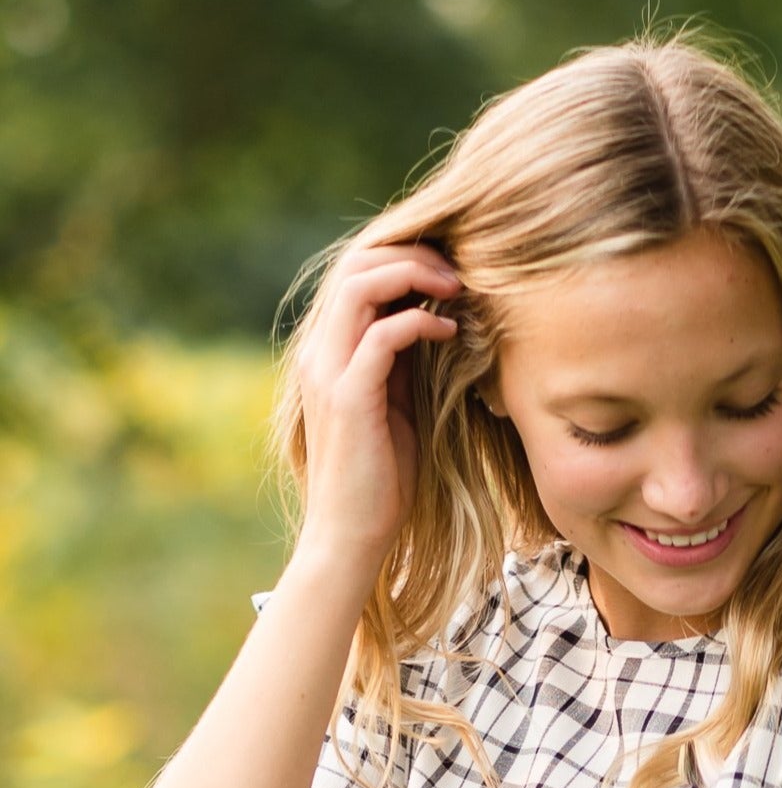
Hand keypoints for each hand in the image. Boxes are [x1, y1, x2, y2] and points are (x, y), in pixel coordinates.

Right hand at [295, 239, 460, 572]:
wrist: (351, 534)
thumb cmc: (380, 476)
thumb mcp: (394, 403)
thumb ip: (400, 359)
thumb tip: (429, 317)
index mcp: (326, 350)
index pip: (354, 271)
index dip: (401, 255)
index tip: (449, 267)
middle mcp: (318, 352)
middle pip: (355, 264)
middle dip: (411, 253)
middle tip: (458, 270)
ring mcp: (328, 372)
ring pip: (361, 285)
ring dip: (414, 276)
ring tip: (456, 288)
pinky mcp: (347, 398)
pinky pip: (381, 336)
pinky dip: (419, 323)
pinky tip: (449, 332)